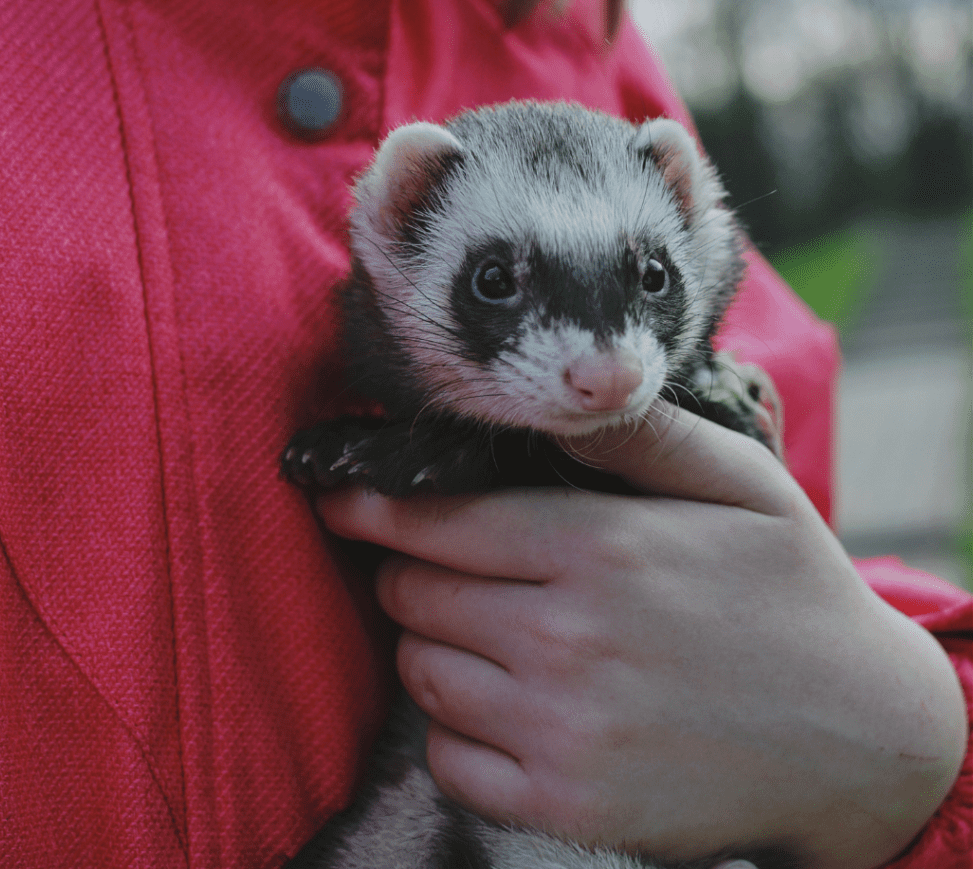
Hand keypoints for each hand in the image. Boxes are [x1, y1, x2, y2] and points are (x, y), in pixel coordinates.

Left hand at [317, 404, 966, 868]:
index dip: (375, 509)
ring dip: (433, 646)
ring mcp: (564, 731)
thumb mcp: (742, 484)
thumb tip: (563, 394)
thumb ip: (643, 435)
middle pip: (413, 596)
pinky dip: (454, 729)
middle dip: (410, 575)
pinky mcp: (566, 804)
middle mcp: (569, 640)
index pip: (438, 521)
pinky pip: (448, 760)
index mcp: (602, 548)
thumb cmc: (791, 593)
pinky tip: (505, 705)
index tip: (338, 501)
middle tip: (446, 568)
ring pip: (421, 674)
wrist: (861, 739)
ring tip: (488, 632)